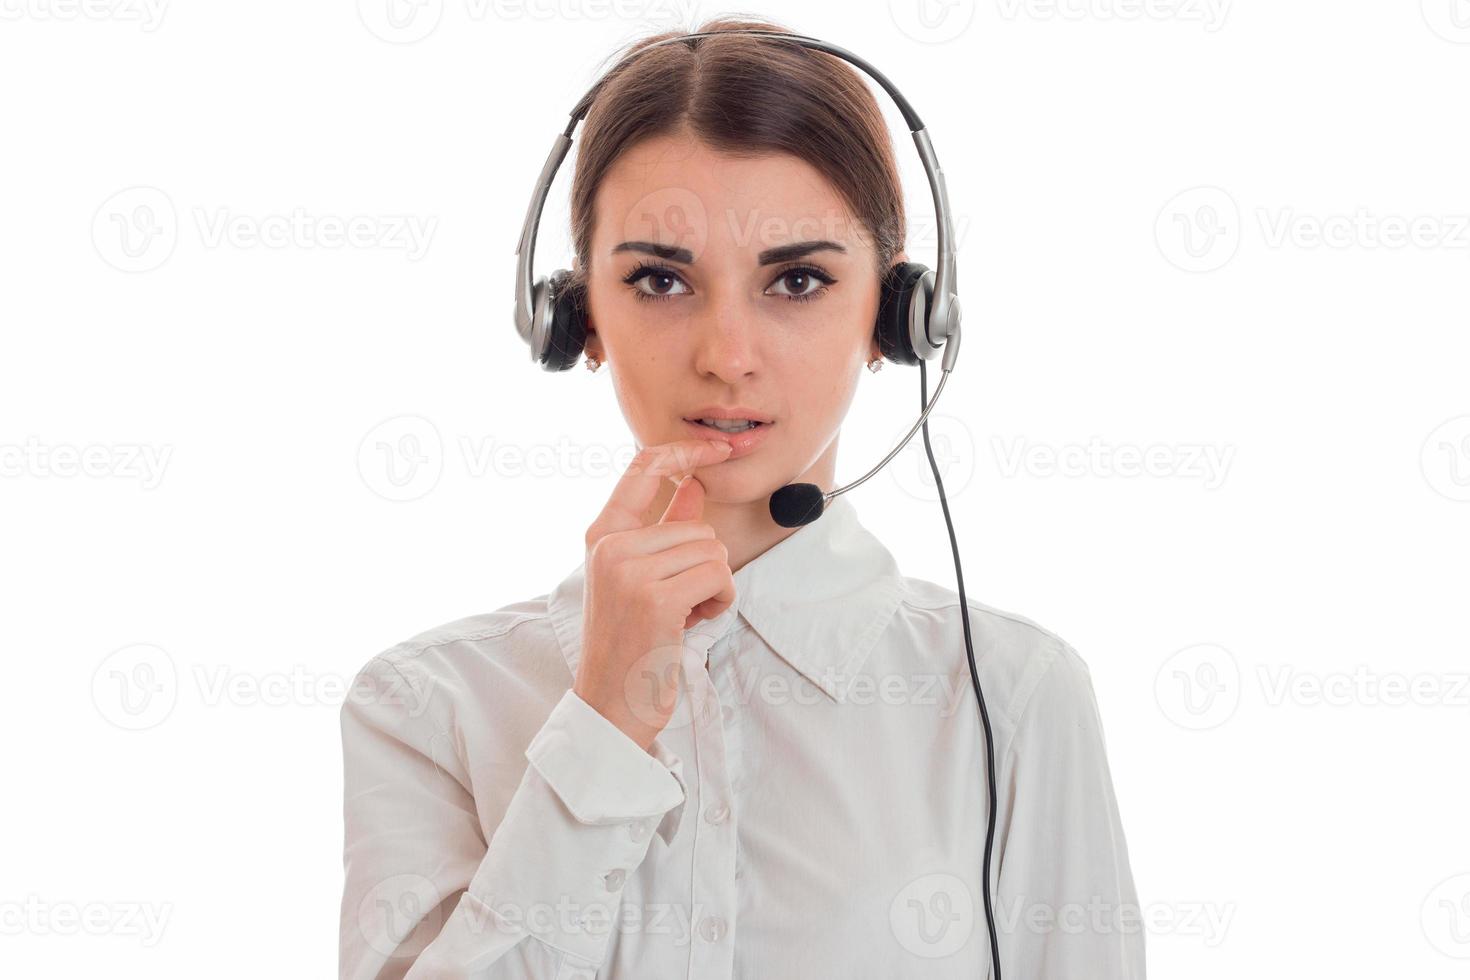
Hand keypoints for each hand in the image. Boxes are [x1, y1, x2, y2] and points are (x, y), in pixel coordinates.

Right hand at [573, 438, 735, 750]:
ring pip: (712, 550)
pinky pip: (718, 575)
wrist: (611, 706)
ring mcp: (630, 570)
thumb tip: (693, 484)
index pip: (644, 466)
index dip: (687, 451)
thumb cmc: (630, 645)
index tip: (719, 448)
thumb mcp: (640, 578)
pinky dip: (719, 601)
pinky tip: (691, 624)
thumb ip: (664, 529)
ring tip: (682, 616)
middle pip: (697, 524)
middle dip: (705, 565)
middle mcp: (610, 546)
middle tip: (680, 603)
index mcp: (601, 535)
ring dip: (713, 587)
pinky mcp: (655, 598)